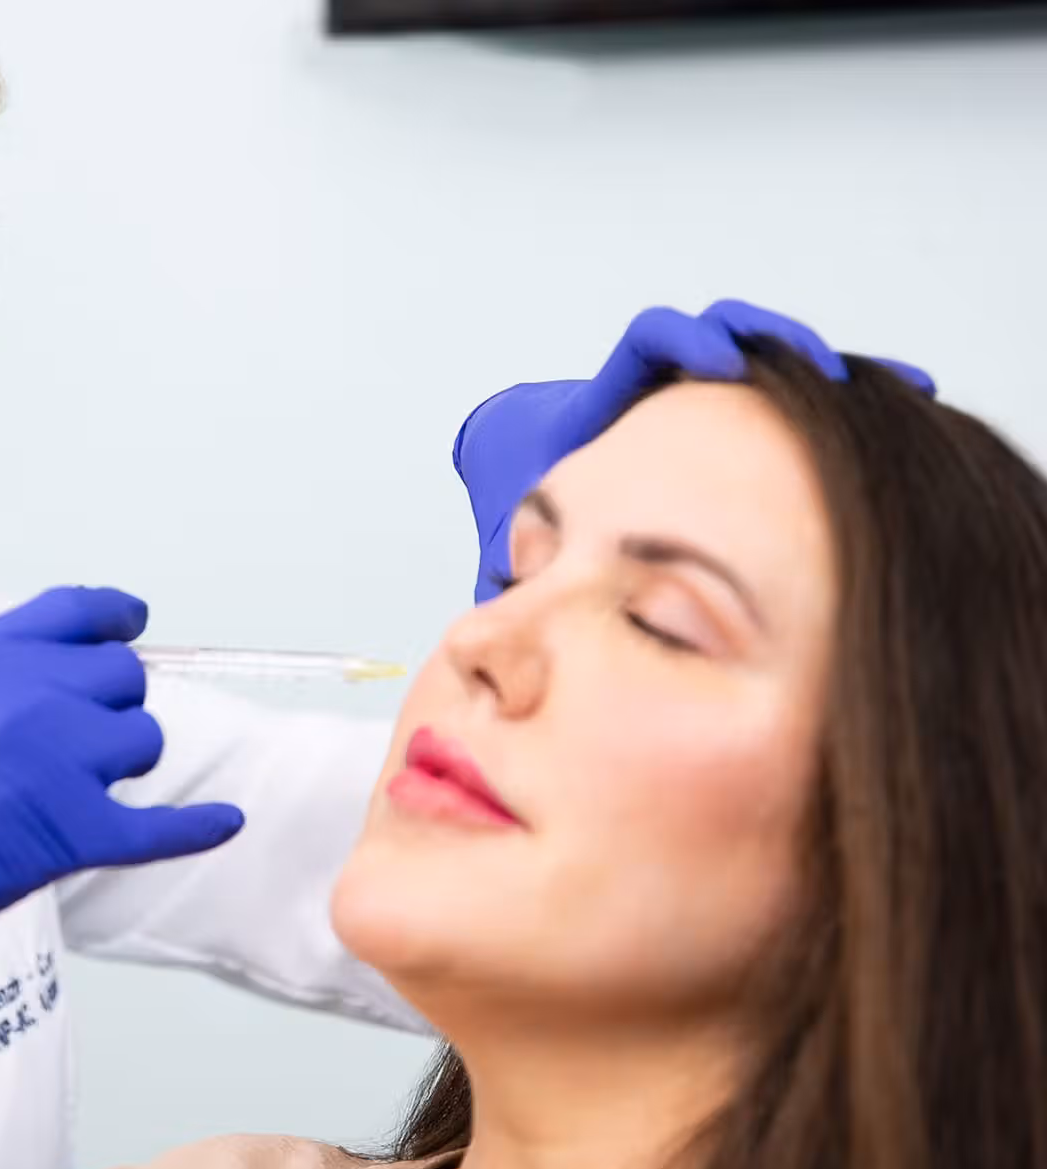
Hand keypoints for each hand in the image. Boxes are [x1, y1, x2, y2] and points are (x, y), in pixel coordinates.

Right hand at [0, 587, 242, 1089]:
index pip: (74, 612)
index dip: (111, 613)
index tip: (129, 618)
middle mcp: (31, 698)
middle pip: (120, 676)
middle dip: (111, 694)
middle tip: (89, 720)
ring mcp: (57, 768)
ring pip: (141, 741)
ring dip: (126, 755)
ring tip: (99, 776)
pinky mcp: (67, 840)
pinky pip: (160, 830)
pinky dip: (199, 828)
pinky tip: (227, 823)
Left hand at [452, 299, 935, 601]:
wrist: (520, 483)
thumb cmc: (513, 505)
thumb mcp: (510, 528)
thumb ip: (507, 556)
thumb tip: (497, 600)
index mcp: (604, 397)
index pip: (650, 338)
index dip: (685, 337)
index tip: (717, 365)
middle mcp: (657, 384)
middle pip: (730, 332)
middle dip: (782, 341)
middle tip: (829, 374)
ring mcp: (695, 397)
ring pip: (774, 365)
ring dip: (833, 374)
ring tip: (906, 391)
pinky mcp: (729, 419)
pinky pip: (791, 398)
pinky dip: (841, 405)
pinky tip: (908, 414)